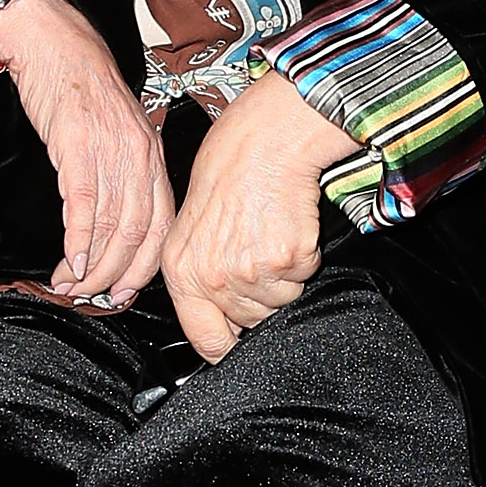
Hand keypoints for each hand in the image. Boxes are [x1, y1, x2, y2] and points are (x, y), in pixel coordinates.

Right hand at [0, 0, 173, 303]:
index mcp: (152, 155)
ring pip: (112, 225)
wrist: (53, 40)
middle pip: (138, 234)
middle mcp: (139, 155)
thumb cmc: (80, 87)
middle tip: (92, 297)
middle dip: (115, 276)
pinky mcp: (79, 143)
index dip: (144, 268)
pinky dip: (78, 239)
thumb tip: (112, 227)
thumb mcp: (115, 133)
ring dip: (91, 266)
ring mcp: (112, 150)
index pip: (160, 226)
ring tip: (70, 285)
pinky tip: (70, 261)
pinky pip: (85, 203)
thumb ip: (121, 176)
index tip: (124, 291)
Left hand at [161, 69, 349, 361]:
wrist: (264, 141)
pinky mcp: (287, 259)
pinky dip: (302, 258)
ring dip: (283, 277)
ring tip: (269, 236)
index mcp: (182, 273)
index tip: (238, 342)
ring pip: (280, 302)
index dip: (226, 345)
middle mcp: (213, 277)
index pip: (205, 340)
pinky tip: (286, 227)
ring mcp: (251, 272)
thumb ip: (198, 278)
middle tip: (256, 252)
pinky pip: (303, 277)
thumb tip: (218, 320)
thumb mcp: (190, 229)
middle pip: (250, 323)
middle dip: (259, 297)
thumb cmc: (229, 173)